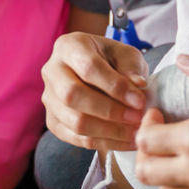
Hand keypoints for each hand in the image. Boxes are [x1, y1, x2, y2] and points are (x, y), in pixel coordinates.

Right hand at [42, 32, 149, 150]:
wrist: (99, 72)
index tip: (140, 100)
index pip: (88, 67)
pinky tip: (125, 141)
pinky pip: (75, 138)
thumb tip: (138, 86)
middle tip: (137, 118)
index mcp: (69, 46)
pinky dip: (103, 142)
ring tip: (135, 132)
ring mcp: (49, 98)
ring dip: (108, 131)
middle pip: (72, 95)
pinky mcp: (53, 121)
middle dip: (109, 111)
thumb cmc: (113, 60)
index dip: (115, 86)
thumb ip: (132, 68)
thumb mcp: (126, 55)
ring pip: (73, 121)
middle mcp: (52, 71)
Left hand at [132, 56, 188, 188]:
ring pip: (163, 188)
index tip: (159, 112)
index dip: (145, 123)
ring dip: (161, 168)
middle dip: (145, 150)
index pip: (146, 139)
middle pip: (145, 171)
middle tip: (161, 132)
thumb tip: (183, 60)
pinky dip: (182, 181)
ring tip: (178, 148)